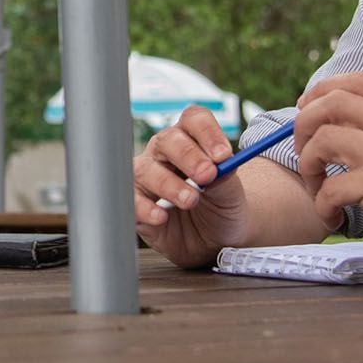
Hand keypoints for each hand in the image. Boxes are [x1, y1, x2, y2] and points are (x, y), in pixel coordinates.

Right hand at [133, 105, 251, 266]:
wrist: (212, 242)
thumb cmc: (220, 210)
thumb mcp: (231, 194)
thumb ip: (225, 177)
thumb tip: (222, 164)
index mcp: (192, 141)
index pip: (194, 120)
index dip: (208, 132)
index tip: (223, 155)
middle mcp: (165, 153)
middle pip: (168, 140)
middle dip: (188, 156)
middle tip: (207, 175)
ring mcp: (146, 177)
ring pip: (147, 169)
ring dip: (169, 184)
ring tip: (190, 201)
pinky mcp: (135, 203)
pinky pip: (131, 199)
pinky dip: (144, 207)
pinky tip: (161, 216)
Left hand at [292, 73, 362, 279]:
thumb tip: (325, 116)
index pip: (357, 81)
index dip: (321, 91)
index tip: (305, 113)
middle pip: (332, 101)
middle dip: (303, 126)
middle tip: (306, 155)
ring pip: (324, 139)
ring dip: (308, 167)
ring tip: (318, 191)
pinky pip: (329, 187)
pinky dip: (322, 206)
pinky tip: (334, 217)